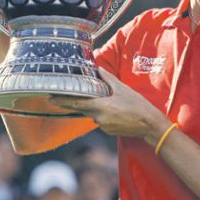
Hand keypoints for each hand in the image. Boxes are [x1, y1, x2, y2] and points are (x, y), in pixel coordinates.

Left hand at [49, 67, 168, 138]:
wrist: (149, 124)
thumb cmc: (137, 105)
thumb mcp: (122, 89)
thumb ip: (107, 79)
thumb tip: (98, 69)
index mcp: (101, 106)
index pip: (77, 103)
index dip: (63, 101)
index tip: (51, 99)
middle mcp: (99, 117)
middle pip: (82, 109)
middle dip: (74, 103)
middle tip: (60, 99)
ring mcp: (103, 126)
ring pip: (93, 114)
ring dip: (95, 107)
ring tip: (109, 102)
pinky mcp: (108, 131)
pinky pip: (101, 120)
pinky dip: (103, 114)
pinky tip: (115, 111)